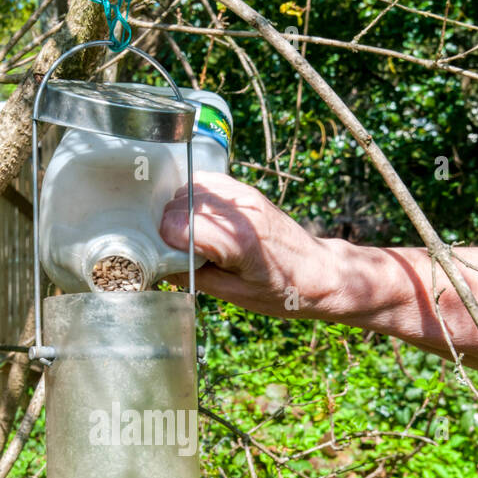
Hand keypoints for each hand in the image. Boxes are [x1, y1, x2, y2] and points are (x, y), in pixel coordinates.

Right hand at [159, 172, 321, 316]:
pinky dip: (195, 199)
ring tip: (193, 237)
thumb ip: (192, 275)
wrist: (318, 273)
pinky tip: (202, 220)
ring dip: (180, 211)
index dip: (166, 244)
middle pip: (177, 205)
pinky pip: (205, 182)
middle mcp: (238, 210)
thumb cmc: (281, 290)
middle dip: (170, 228)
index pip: (175, 225)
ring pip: (187, 188)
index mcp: (237, 238)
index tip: (174, 260)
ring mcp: (243, 195)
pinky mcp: (245, 191)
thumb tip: (159, 266)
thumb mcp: (234, 295)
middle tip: (182, 252)